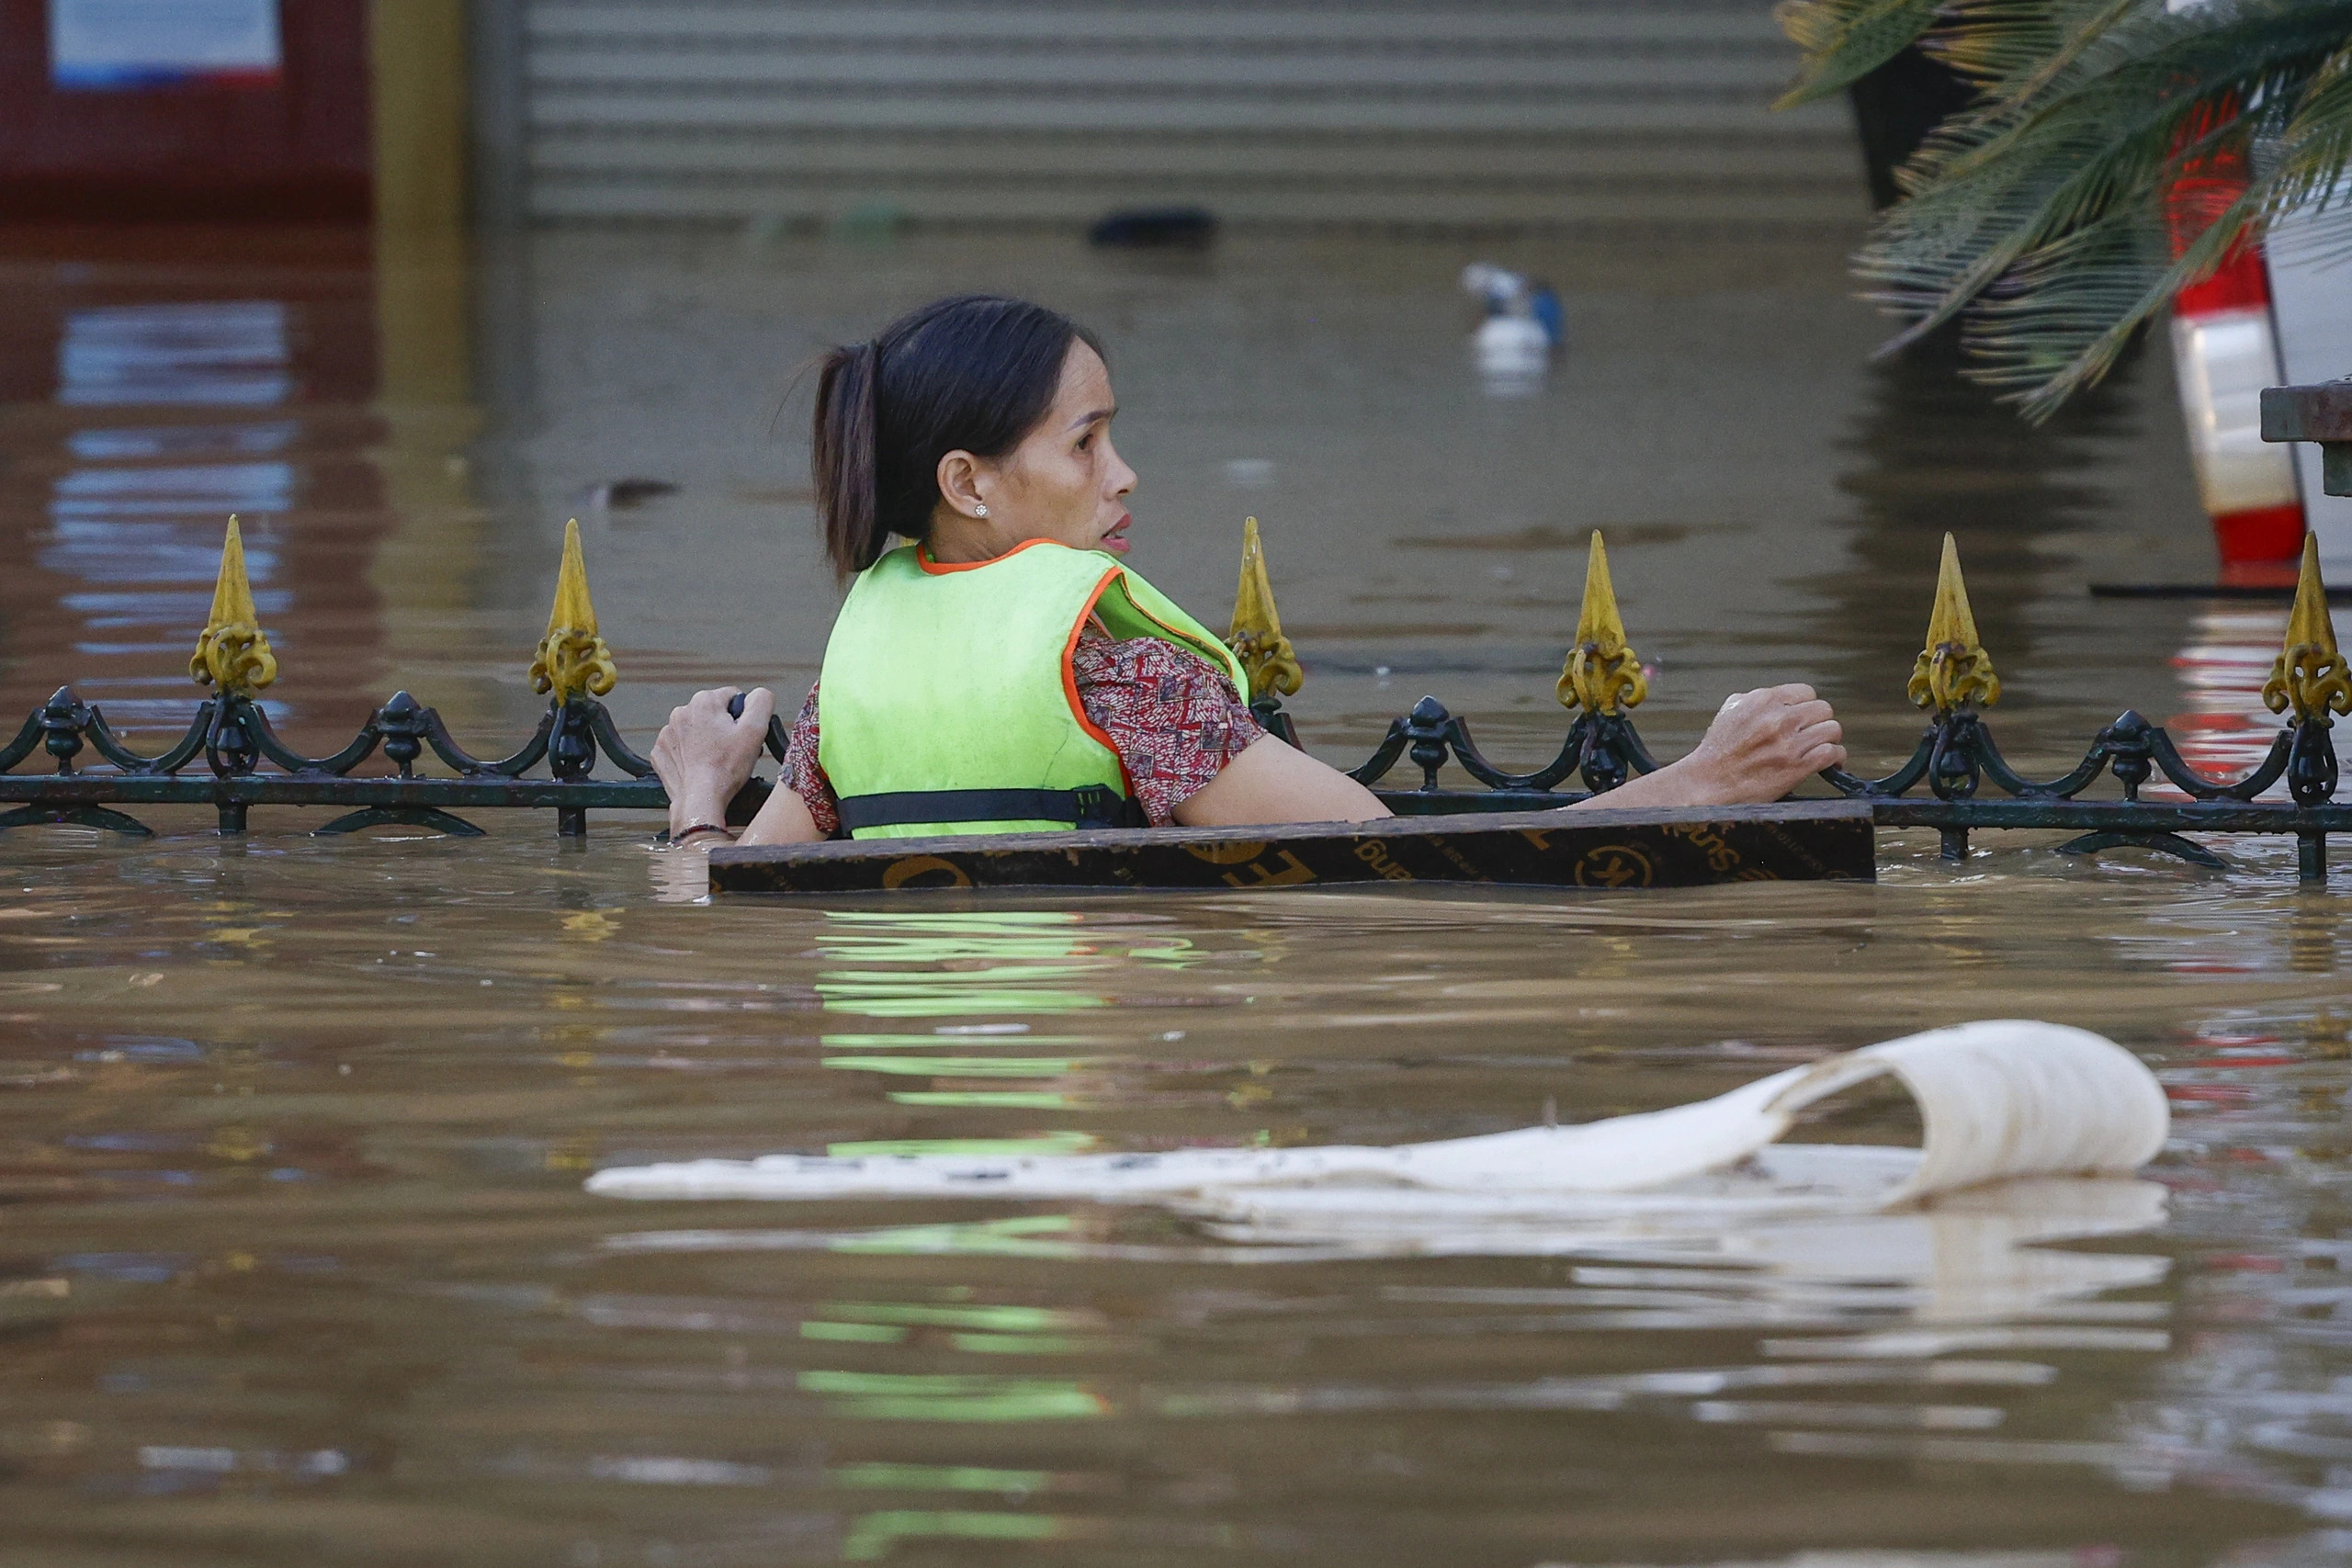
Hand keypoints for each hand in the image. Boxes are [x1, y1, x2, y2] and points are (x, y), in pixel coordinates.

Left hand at [650, 686, 773, 835]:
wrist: (700, 799)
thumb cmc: (726, 768)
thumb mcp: (755, 730)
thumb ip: (762, 702)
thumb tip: (759, 694)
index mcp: (704, 702)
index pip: (733, 698)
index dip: (743, 717)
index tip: (742, 736)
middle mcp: (681, 712)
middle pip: (713, 714)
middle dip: (723, 729)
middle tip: (731, 751)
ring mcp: (667, 733)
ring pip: (696, 730)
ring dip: (706, 741)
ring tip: (715, 760)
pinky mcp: (660, 751)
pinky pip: (680, 747)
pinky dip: (689, 755)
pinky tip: (699, 766)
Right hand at [1676, 683, 1845, 803]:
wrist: (1708, 783)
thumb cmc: (1717, 750)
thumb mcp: (1731, 711)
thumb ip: (1758, 700)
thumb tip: (1783, 701)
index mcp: (1763, 700)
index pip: (1806, 692)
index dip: (1806, 707)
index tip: (1803, 719)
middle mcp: (1779, 718)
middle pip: (1824, 709)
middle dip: (1819, 722)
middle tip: (1813, 735)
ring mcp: (1789, 744)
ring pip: (1832, 730)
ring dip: (1829, 740)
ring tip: (1820, 749)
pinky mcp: (1797, 767)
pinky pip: (1832, 753)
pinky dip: (1835, 759)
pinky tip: (1829, 764)